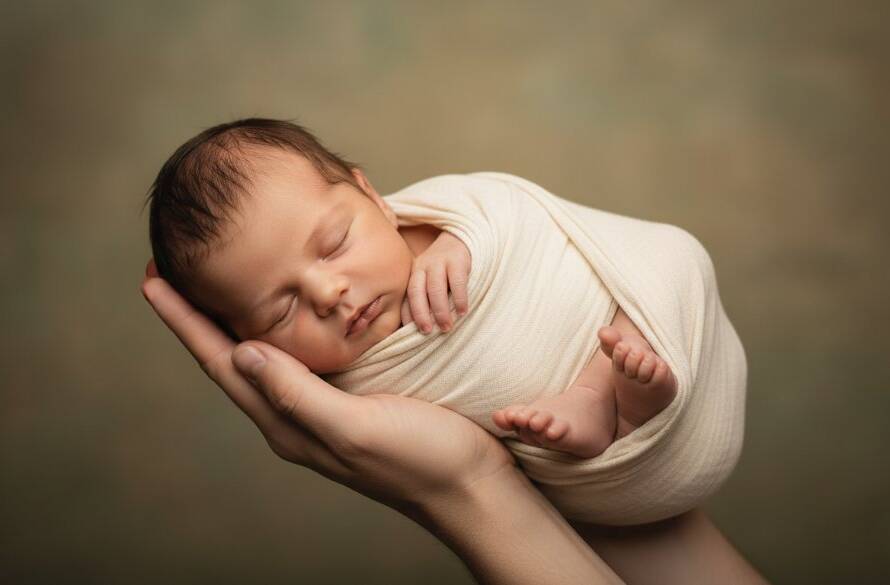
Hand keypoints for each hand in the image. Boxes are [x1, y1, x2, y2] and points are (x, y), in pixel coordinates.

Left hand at [141, 261, 509, 516]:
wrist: (470, 485)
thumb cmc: (420, 458)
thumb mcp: (357, 426)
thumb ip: (299, 394)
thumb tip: (242, 353)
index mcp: (288, 422)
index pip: (222, 363)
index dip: (185, 322)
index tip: (153, 278)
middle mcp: (295, 415)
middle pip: (231, 358)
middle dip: (196, 316)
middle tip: (170, 270)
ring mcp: (321, 408)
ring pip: (262, 356)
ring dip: (231, 320)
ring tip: (213, 285)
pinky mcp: (349, 398)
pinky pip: (298, 357)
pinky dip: (279, 328)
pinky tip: (286, 315)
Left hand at [401, 231, 470, 333]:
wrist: (462, 238)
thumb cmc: (446, 268)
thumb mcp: (431, 279)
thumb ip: (426, 297)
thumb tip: (420, 327)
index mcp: (414, 273)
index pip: (407, 297)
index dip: (408, 315)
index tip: (411, 333)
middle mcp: (423, 266)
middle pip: (416, 292)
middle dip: (420, 314)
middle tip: (427, 332)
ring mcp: (440, 262)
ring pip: (435, 288)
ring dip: (440, 310)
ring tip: (446, 327)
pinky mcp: (458, 260)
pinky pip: (457, 282)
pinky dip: (460, 299)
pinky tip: (463, 311)